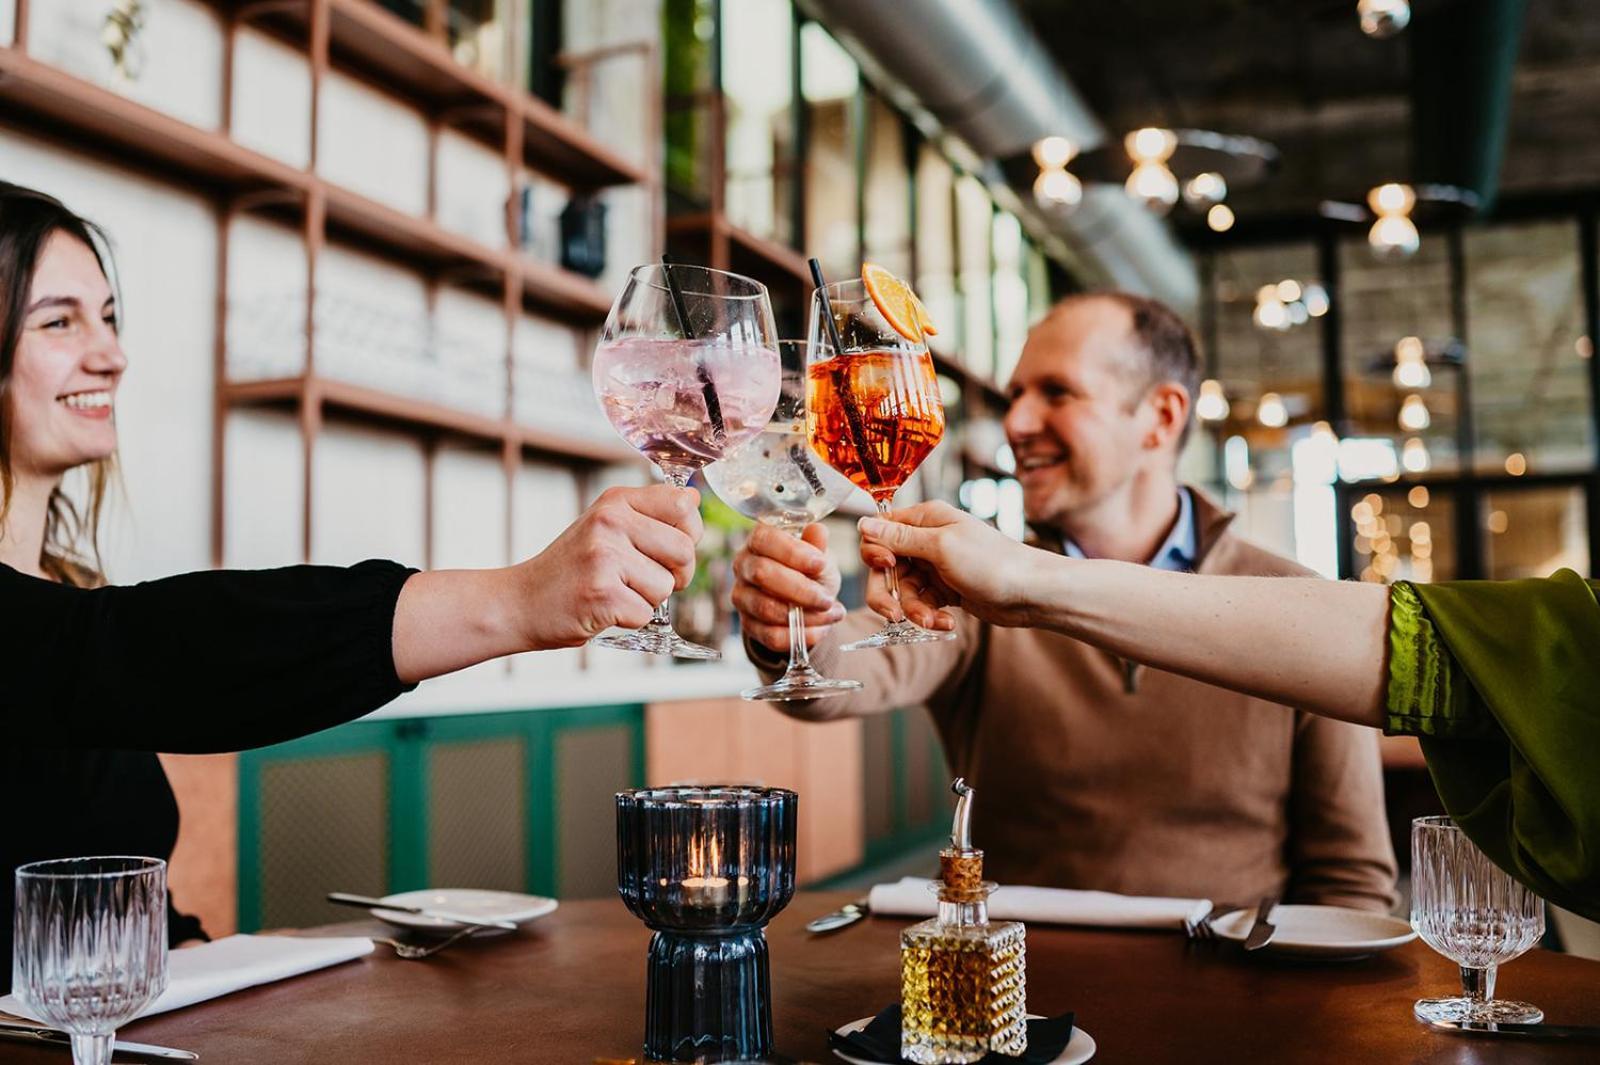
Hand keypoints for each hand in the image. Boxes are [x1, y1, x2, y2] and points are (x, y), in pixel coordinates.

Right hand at [513, 485, 702, 648]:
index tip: (667, 548)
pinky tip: (604, 607)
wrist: (520, 602)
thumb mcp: (606, 526)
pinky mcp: (601, 592)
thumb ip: (650, 514)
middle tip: (642, 579)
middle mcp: (610, 521)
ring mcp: (604, 556)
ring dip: (647, 598)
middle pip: (684, 550)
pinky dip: (629, 618)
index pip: (684, 504)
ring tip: (615, 590)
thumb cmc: (570, 568)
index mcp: (616, 501)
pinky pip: (646, 612)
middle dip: (675, 575)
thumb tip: (695, 498)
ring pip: (667, 586)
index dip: (689, 533)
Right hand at [730, 522, 846, 652]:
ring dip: (805, 616)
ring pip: (766, 608)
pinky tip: (822, 629)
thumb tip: (818, 530)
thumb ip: (817, 545)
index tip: (820, 564)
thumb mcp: (819, 556)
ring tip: (832, 614)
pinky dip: (801, 635)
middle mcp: (743, 565)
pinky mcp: (748, 624)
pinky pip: (771, 635)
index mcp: (759, 540)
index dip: (792, 552)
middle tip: (827, 599)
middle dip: (800, 589)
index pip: (764, 539)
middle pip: (761, 574)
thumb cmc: (810, 571)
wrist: (805, 602)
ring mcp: (742, 596)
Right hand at [857, 501, 1038, 628]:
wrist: (1031, 594)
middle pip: (885, 568)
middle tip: (894, 615)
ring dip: (914, 610)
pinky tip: (947, 623)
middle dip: (889, 594)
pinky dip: (929, 616)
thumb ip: (899, 539)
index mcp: (925, 519)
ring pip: (903, 591)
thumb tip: (863, 523)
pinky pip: (922, 604)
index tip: (888, 567)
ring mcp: (935, 567)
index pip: (880, 532)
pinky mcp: (945, 590)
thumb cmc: (993, 562)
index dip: (876, 553)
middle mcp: (927, 540)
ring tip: (934, 622)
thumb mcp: (941, 547)